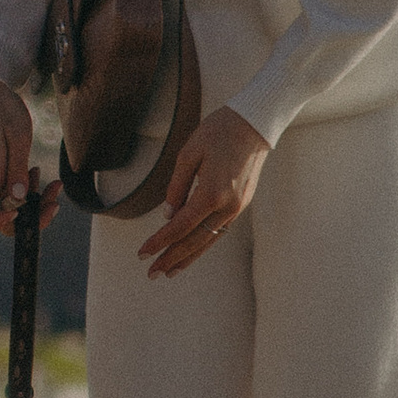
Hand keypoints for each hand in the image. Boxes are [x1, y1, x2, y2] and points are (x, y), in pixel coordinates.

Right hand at [0, 78, 61, 232]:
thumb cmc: (0, 110)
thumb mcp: (17, 136)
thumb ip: (17, 170)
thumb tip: (20, 199)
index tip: (21, 211)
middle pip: (0, 216)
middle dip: (30, 215)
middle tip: (55, 201)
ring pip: (8, 205)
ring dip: (33, 202)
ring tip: (52, 185)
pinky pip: (8, 192)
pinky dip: (26, 190)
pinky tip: (37, 175)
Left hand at [141, 105, 270, 277]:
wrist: (254, 124)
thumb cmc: (217, 132)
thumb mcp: (188, 154)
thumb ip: (176, 187)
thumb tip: (168, 216)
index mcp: (212, 193)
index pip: (180, 227)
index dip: (159, 242)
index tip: (143, 254)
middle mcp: (227, 206)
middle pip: (194, 241)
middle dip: (171, 258)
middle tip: (151, 273)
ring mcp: (237, 208)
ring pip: (209, 241)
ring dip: (188, 257)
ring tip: (170, 271)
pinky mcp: (241, 204)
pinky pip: (219, 231)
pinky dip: (203, 244)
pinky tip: (191, 251)